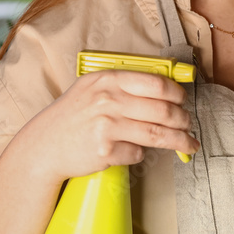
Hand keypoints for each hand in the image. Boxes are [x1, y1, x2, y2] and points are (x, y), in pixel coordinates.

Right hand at [27, 69, 198, 181]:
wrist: (44, 145)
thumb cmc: (73, 116)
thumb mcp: (92, 88)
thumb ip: (123, 85)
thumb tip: (164, 88)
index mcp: (108, 80)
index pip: (156, 83)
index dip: (177, 93)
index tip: (183, 100)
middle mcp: (108, 100)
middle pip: (162, 110)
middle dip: (183, 119)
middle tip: (188, 124)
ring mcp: (106, 126)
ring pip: (157, 134)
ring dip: (179, 140)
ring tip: (188, 144)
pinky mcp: (105, 151)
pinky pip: (138, 153)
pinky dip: (142, 153)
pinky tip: (137, 150)